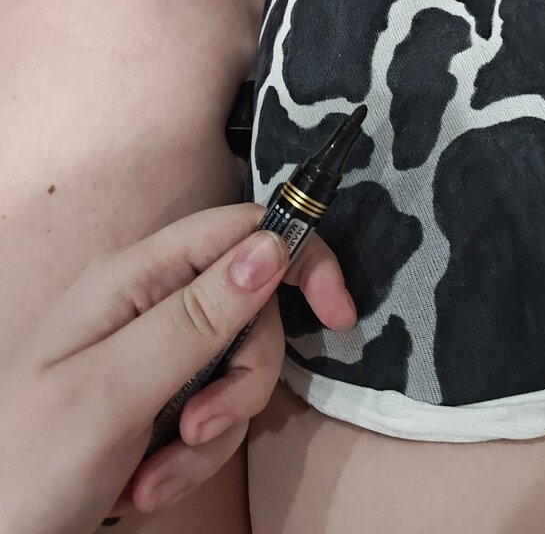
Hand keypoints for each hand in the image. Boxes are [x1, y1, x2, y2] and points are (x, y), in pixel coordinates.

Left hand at [0, 203, 355, 533]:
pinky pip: (213, 414)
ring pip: (236, 370)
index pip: (239, 232)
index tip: (338, 314)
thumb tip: (272, 244)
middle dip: (243, 378)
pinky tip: (145, 489)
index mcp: (134, 278)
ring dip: (212, 431)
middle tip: (202, 426)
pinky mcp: (158, 402)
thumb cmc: (29, 463)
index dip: (297, 257)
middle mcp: (149, 304)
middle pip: (249, 310)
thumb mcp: (116, 389)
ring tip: (156, 477)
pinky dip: (192, 457)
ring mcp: (154, 355)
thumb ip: (198, 316)